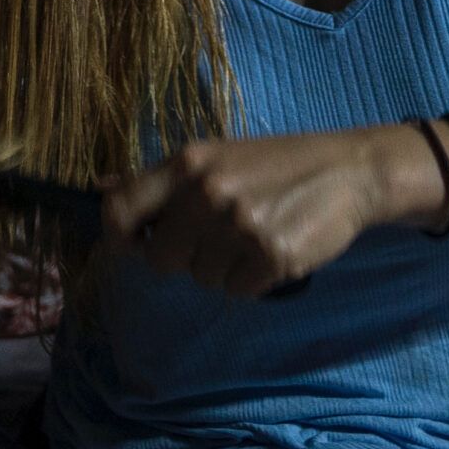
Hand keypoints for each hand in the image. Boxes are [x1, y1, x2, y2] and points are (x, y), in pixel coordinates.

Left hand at [101, 130, 394, 297]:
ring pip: (201, 278)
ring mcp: (240, 225)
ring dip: (223, 268)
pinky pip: (237, 291)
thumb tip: (100, 186)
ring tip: (252, 235)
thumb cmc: (275, 164)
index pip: (120, 209)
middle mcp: (208, 192)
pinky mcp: (271, 256)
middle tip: (216, 237)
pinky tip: (272, 249)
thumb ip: (161, 179)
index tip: (135, 245)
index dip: (118, 237)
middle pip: (160, 259)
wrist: (348, 171)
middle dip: (184, 258)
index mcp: (188, 163)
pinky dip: (253, 280)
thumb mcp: (215, 156)